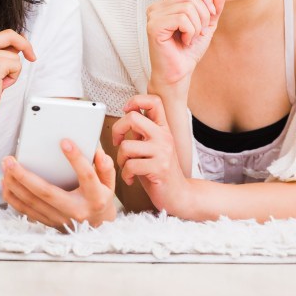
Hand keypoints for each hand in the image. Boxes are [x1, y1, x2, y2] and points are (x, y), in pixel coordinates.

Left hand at [1, 141, 116, 228]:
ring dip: (15, 185)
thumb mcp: (109, 183)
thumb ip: (106, 167)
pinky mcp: (49, 222)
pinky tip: (6, 183)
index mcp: (95, 197)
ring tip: (6, 167)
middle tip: (11, 160)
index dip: (76, 159)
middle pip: (47, 192)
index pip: (86, 176)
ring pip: (32, 203)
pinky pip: (26, 211)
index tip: (64, 142)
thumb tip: (98, 153)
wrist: (97, 228)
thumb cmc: (100, 199)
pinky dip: (14, 197)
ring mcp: (60, 219)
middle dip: (26, 176)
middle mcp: (76, 210)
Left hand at [112, 94, 191, 213]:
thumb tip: (127, 115)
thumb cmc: (160, 171)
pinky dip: (125, 174)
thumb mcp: (152, 147)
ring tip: (126, 167)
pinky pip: (130, 166)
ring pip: (127, 145)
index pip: (154, 101)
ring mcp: (163, 152)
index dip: (136, 100)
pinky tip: (131, 178)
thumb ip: (142, 132)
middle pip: (133, 117)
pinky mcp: (159, 168)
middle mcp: (164, 136)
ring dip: (120, 159)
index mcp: (163, 128)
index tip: (126, 110)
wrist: (178, 195)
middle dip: (118, 130)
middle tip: (117, 142)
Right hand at [146, 0, 225, 93]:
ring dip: (197, 26)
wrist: (179, 73)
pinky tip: (185, 41)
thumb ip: (214, 7)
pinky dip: (190, 31)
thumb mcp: (207, 25)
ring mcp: (153, 15)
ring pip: (188, 7)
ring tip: (191, 38)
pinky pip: (181, 18)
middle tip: (199, 33)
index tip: (210, 17)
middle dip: (204, 15)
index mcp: (167, 3)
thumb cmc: (189, 50)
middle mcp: (157, 6)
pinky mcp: (154, 26)